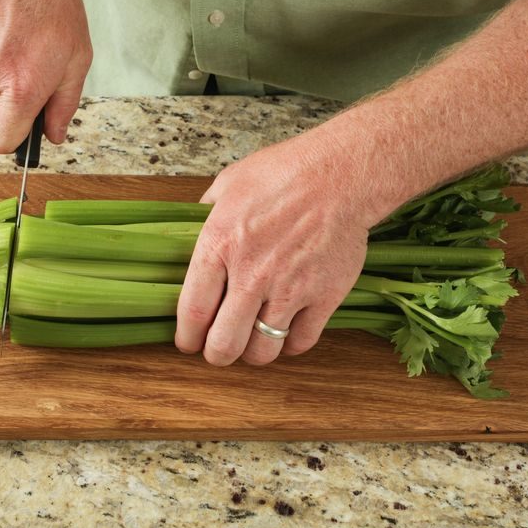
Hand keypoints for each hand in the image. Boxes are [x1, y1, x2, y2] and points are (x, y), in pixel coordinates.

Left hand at [175, 124, 395, 364]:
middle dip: (216, 354)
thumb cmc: (284, 172)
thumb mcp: (229, 184)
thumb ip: (206, 214)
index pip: (192, 312)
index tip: (188, 342)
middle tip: (218, 350)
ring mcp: (289, 290)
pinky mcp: (323, 297)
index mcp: (219, 246)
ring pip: (262, 351)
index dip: (187, 337)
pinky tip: (286, 331)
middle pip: (223, 344)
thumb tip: (192, 231)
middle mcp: (250, 275)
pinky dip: (290, 344)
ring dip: (253, 353)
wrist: (340, 174)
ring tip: (253, 343)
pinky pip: (300, 342)